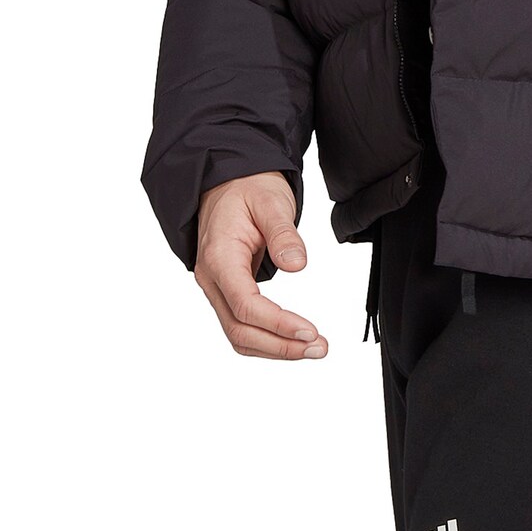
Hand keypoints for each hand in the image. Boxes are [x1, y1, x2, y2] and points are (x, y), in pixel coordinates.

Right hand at [193, 172, 327, 359]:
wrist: (227, 181)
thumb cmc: (248, 188)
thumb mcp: (271, 201)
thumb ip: (283, 233)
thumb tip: (297, 265)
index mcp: (219, 256)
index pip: (245, 304)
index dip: (277, 324)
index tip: (309, 331)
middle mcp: (212, 278)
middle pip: (239, 330)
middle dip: (280, 346)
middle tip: (320, 347)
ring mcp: (216, 287)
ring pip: (238, 335)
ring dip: (275, 349)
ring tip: (313, 348)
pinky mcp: (226, 291)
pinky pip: (240, 325)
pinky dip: (266, 340)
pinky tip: (292, 341)